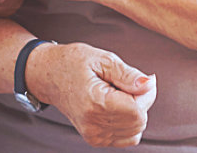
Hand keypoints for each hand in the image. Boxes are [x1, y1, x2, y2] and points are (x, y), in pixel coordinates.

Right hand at [28, 42, 155, 147]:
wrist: (47, 76)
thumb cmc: (72, 63)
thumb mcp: (101, 59)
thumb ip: (127, 74)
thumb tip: (149, 84)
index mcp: (95, 103)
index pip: (138, 110)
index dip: (144, 93)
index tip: (133, 78)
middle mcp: (93, 123)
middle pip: (139, 121)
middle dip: (139, 101)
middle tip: (122, 83)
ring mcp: (93, 134)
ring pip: (135, 131)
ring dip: (134, 112)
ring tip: (115, 94)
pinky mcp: (94, 139)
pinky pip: (127, 137)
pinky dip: (128, 122)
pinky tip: (115, 107)